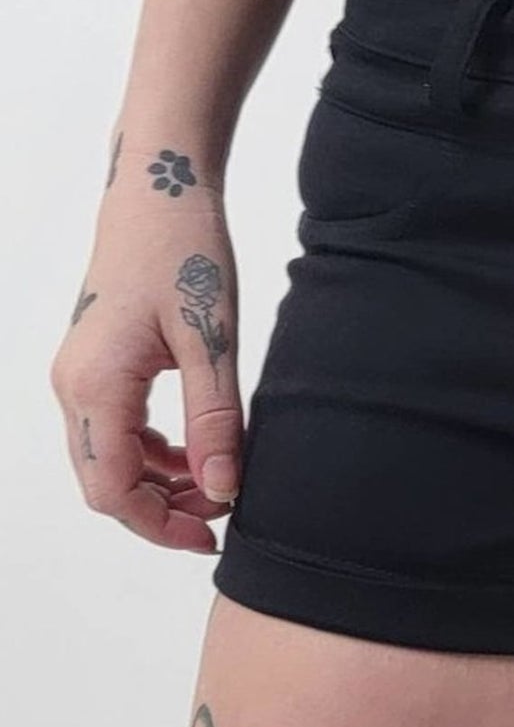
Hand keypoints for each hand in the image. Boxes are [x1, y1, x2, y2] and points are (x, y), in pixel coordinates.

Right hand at [50, 140, 241, 553]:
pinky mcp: (96, 364)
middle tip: (225, 514)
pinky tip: (200, 449)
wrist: (160, 191)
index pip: (111, 492)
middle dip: (162, 509)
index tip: (214, 535)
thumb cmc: (187, 254)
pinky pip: (117, 430)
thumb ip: (215, 422)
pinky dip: (155, 452)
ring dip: (161, 482)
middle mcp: (74, 387)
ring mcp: (79, 375)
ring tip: (221, 481)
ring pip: (110, 459)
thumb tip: (222, 492)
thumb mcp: (212, 343)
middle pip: (105, 483)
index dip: (159, 525)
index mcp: (96, 387)